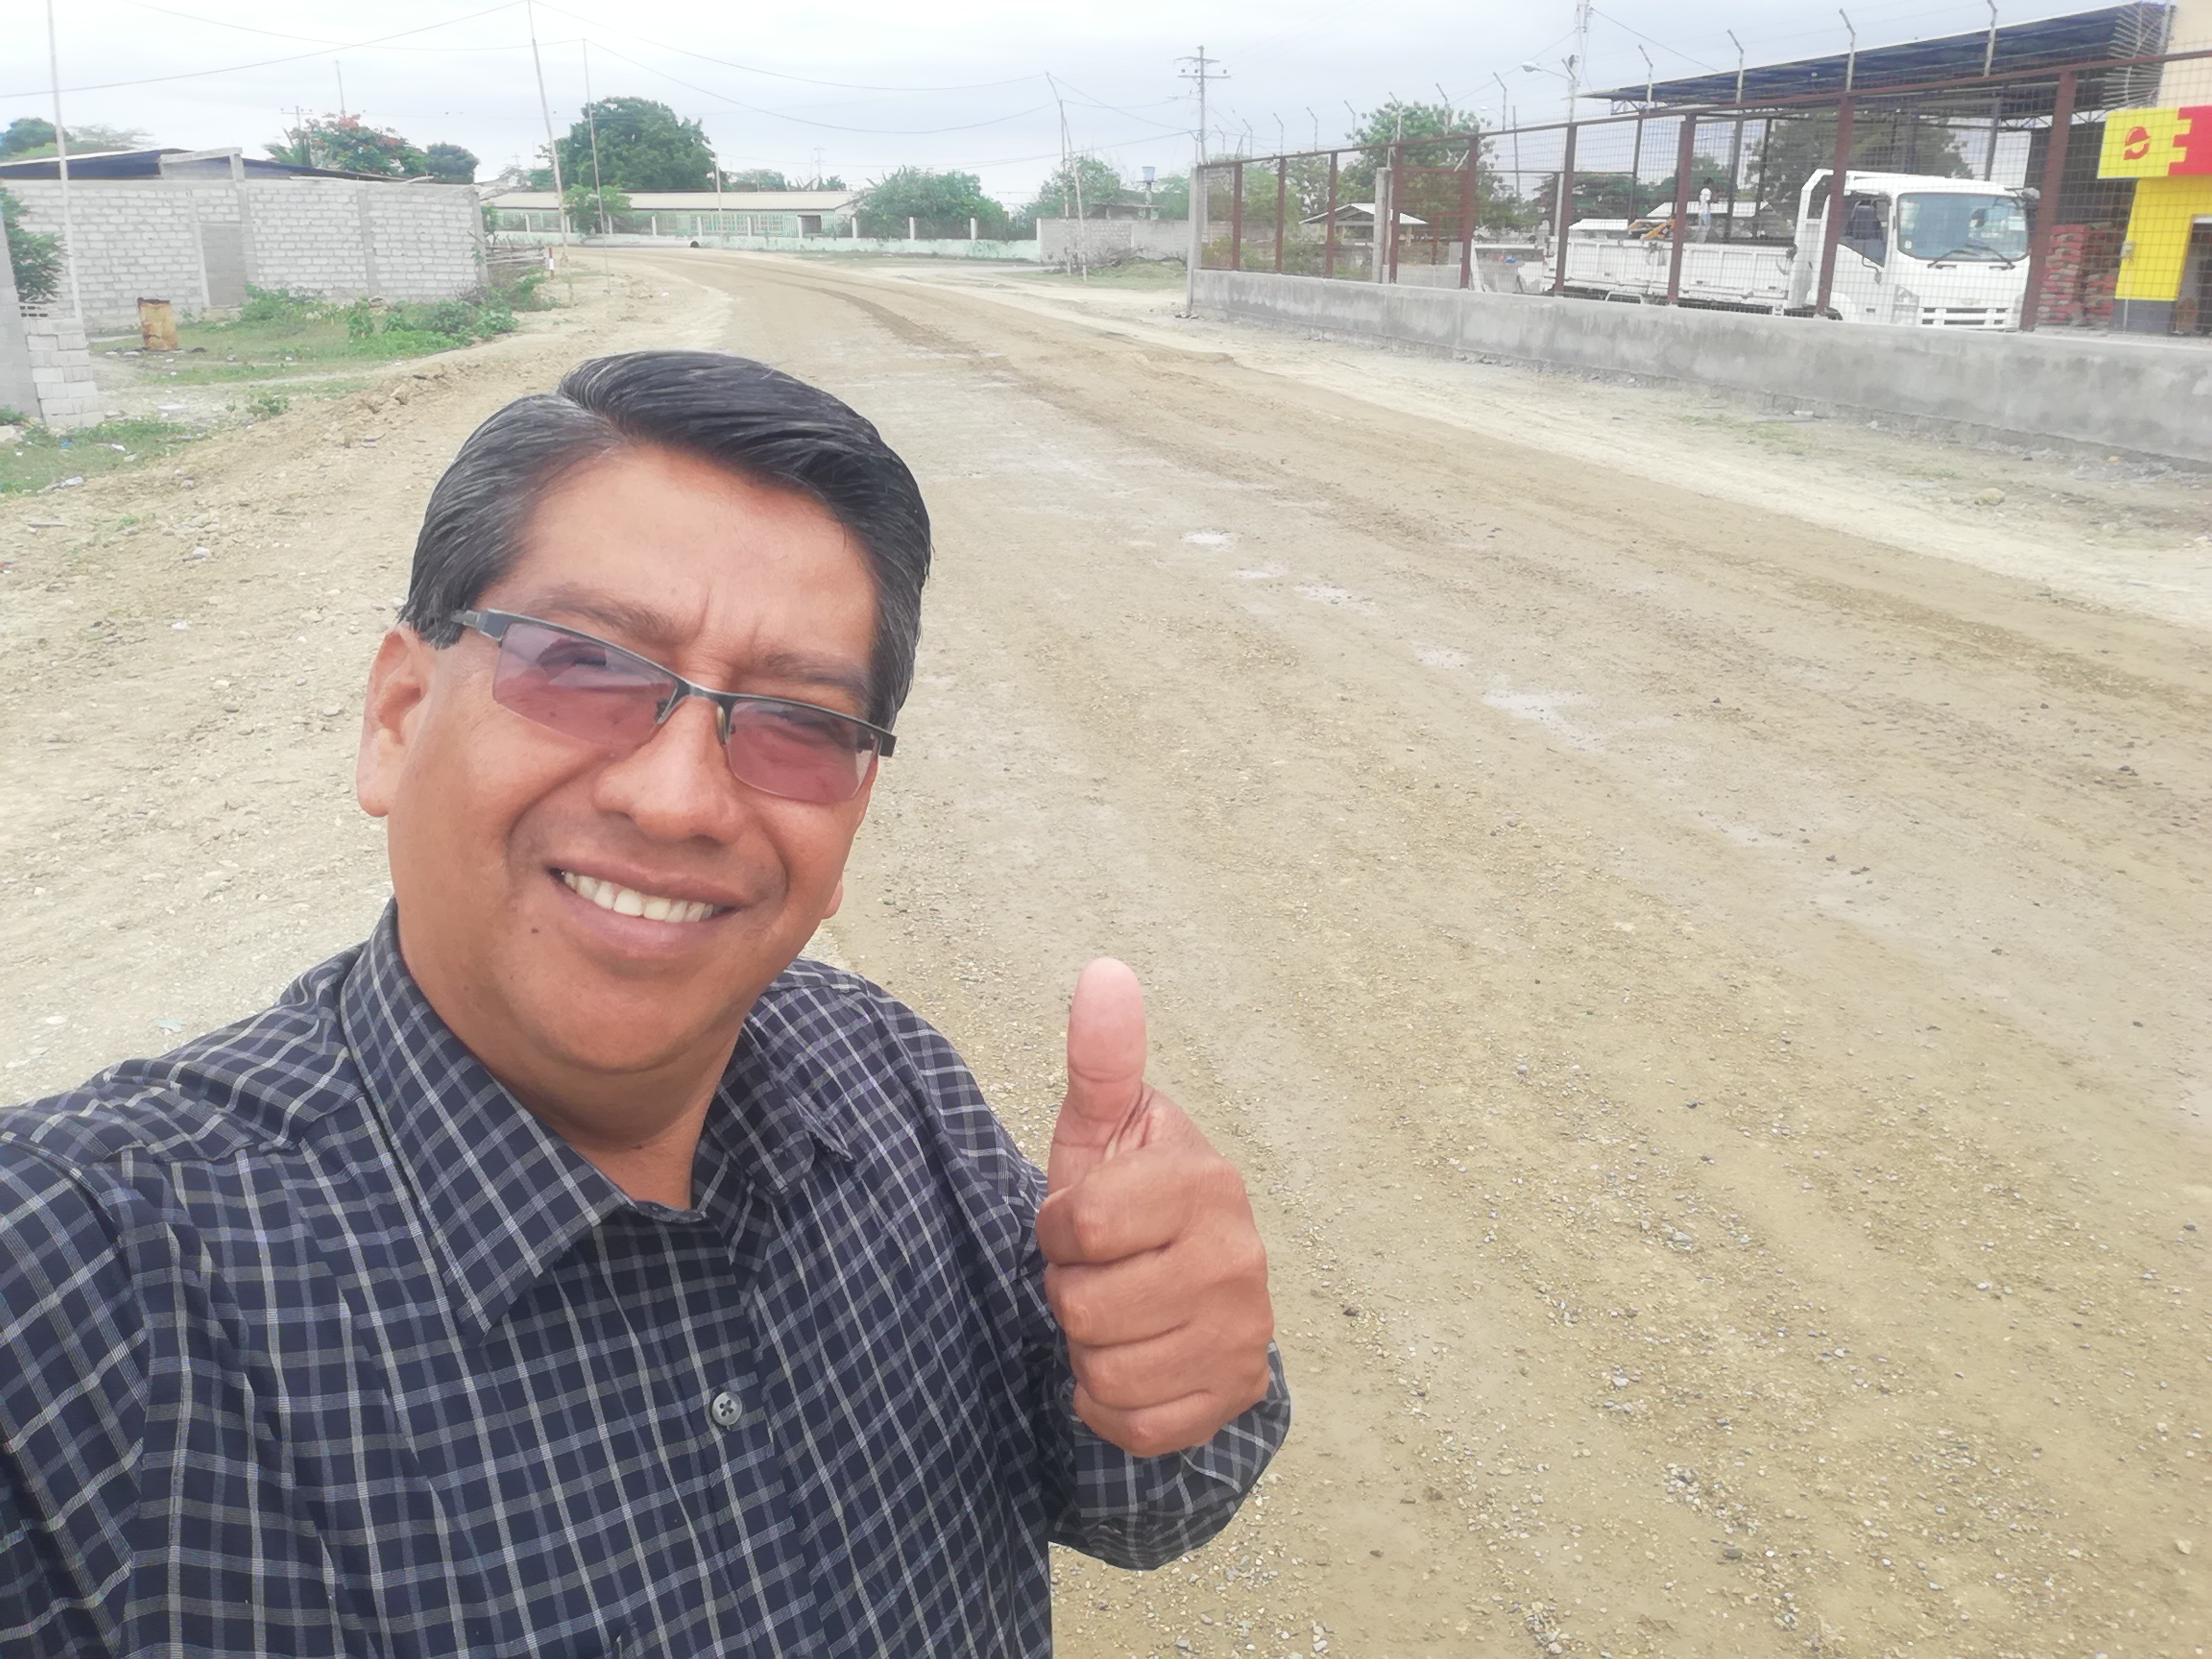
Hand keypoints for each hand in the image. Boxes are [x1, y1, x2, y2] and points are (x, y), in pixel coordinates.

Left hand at [1035, 959, 1274, 1456]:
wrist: (1194, 1284)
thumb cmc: (1135, 1200)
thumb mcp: (1109, 1127)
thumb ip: (1103, 1059)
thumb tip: (1104, 972)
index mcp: (1205, 1183)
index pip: (1077, 1225)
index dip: (1056, 1228)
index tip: (1078, 1221)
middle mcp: (1238, 1259)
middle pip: (1083, 1307)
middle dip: (1071, 1291)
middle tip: (1100, 1272)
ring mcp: (1243, 1333)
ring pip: (1103, 1371)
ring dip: (1087, 1349)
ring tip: (1116, 1311)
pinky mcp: (1234, 1394)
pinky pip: (1134, 1426)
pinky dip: (1111, 1404)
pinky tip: (1130, 1359)